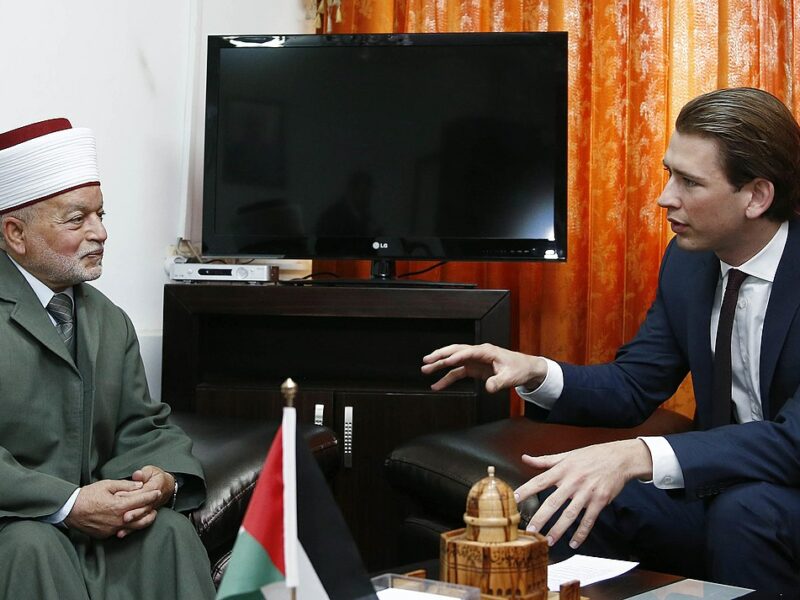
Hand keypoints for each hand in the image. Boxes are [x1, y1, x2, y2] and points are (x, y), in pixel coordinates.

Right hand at [64, 479, 161, 538]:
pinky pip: (121, 530)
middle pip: (141, 517)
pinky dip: (128, 526)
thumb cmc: (88, 495)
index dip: (151, 496)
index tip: (158, 492)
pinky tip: (131, 520)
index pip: (141, 501)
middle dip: (150, 510)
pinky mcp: (106, 535)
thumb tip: (140, 485)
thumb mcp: (107, 485)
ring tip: (149, 514)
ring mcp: (112, 529)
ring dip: (143, 520)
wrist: (69, 510)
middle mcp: (118, 520)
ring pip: (134, 527)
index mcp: (119, 506)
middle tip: (156, 505)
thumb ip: (125, 485)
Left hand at [117, 466, 174, 535]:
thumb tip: (137, 475)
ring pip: (140, 519)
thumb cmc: (157, 477)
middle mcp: (153, 501)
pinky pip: (138, 525)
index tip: (116, 495)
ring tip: (119, 527)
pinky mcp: (146, 516)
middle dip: (131, 512)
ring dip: (130, 524)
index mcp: (154, 488)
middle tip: (119, 514)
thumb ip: (143, 473)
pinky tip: (120, 534)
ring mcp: (150, 510)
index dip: (128, 494)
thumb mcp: (151, 470)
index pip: (141, 493)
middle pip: (141, 508)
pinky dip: (129, 530)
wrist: (167, 486)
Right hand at [421, 343, 546, 392]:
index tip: (447, 362)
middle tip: (427, 360)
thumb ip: (499, 382)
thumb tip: (488, 388)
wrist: (525, 369)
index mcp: (486, 351)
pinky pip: (457, 373)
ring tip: (425, 369)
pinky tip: (437, 385)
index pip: (468, 352)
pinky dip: (446, 378)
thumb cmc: (519, 369)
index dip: (457, 356)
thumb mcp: (511, 377)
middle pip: (455, 351)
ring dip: (439, 365)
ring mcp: (474, 361)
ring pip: (453, 361)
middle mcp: (478, 353)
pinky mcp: (474, 368)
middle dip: (440, 355)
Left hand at [515, 440, 652, 548]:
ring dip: (559, 529)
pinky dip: (581, 533)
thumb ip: (545, 460)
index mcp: (562, 470)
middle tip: (531, 530)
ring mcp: (587, 492)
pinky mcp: (600, 501)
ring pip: (570, 514)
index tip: (515, 499)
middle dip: (541, 517)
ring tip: (549, 540)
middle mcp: (573, 481)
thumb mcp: (567, 455)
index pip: (540, 480)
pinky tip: (574, 543)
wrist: (619, 458)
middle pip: (554, 501)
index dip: (527, 489)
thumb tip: (525, 458)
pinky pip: (589, 520)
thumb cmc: (591, 456)